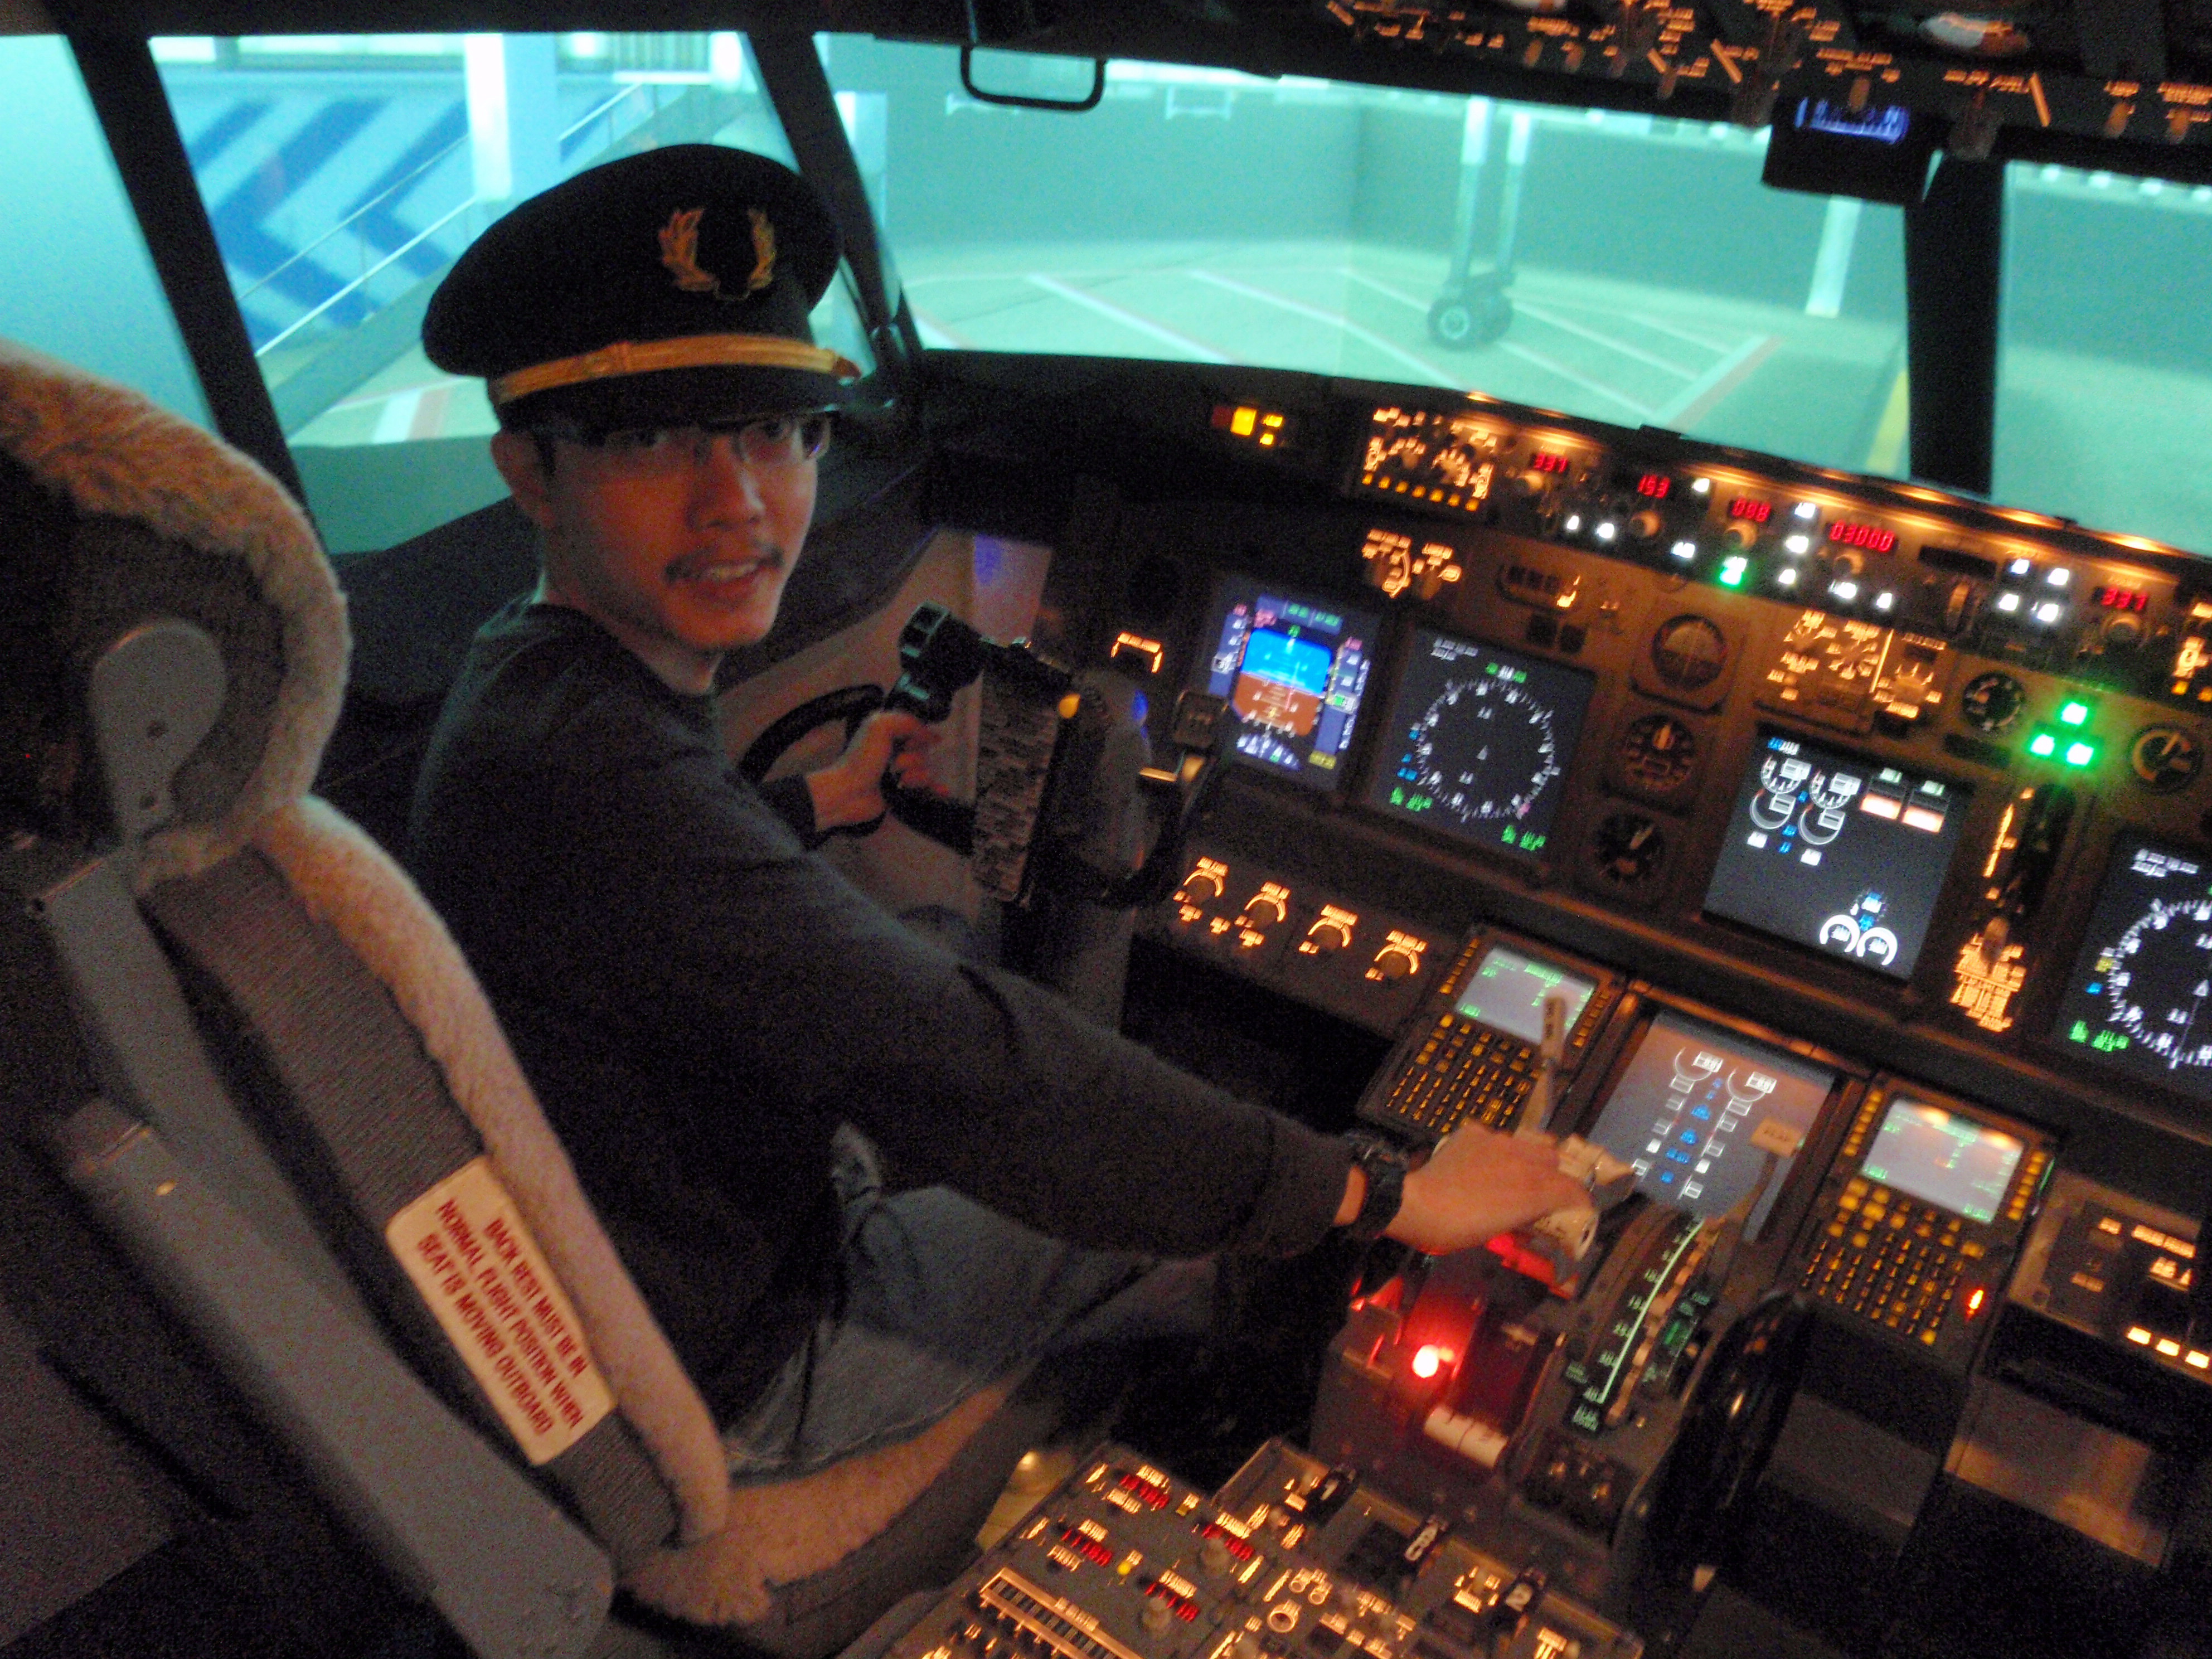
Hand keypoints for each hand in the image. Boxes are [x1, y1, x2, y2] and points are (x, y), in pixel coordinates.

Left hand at [805, 709, 944, 831]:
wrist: (849, 793)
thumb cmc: (861, 759)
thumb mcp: (879, 726)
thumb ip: (907, 721)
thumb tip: (932, 736)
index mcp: (891, 733)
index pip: (920, 730)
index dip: (920, 737)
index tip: (909, 743)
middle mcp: (897, 751)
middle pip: (925, 752)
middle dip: (914, 759)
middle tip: (896, 764)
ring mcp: (901, 773)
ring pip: (927, 771)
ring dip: (916, 776)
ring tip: (901, 781)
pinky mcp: (904, 792)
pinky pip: (928, 789)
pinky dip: (936, 790)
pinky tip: (942, 791)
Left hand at [1383, 1124, 1591, 1257]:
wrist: (1418, 1204)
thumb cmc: (1459, 1228)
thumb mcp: (1499, 1231)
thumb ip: (1525, 1219)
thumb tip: (1536, 1219)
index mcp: (1532, 1188)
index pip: (1572, 1189)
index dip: (1579, 1200)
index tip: (1577, 1209)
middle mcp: (1521, 1158)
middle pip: (1553, 1158)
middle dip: (1553, 1174)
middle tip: (1539, 1192)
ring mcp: (1496, 1141)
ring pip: (1526, 1143)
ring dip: (1526, 1159)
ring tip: (1510, 1175)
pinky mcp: (1473, 1132)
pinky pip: (1493, 1137)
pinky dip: (1493, 1150)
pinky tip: (1479, 1164)